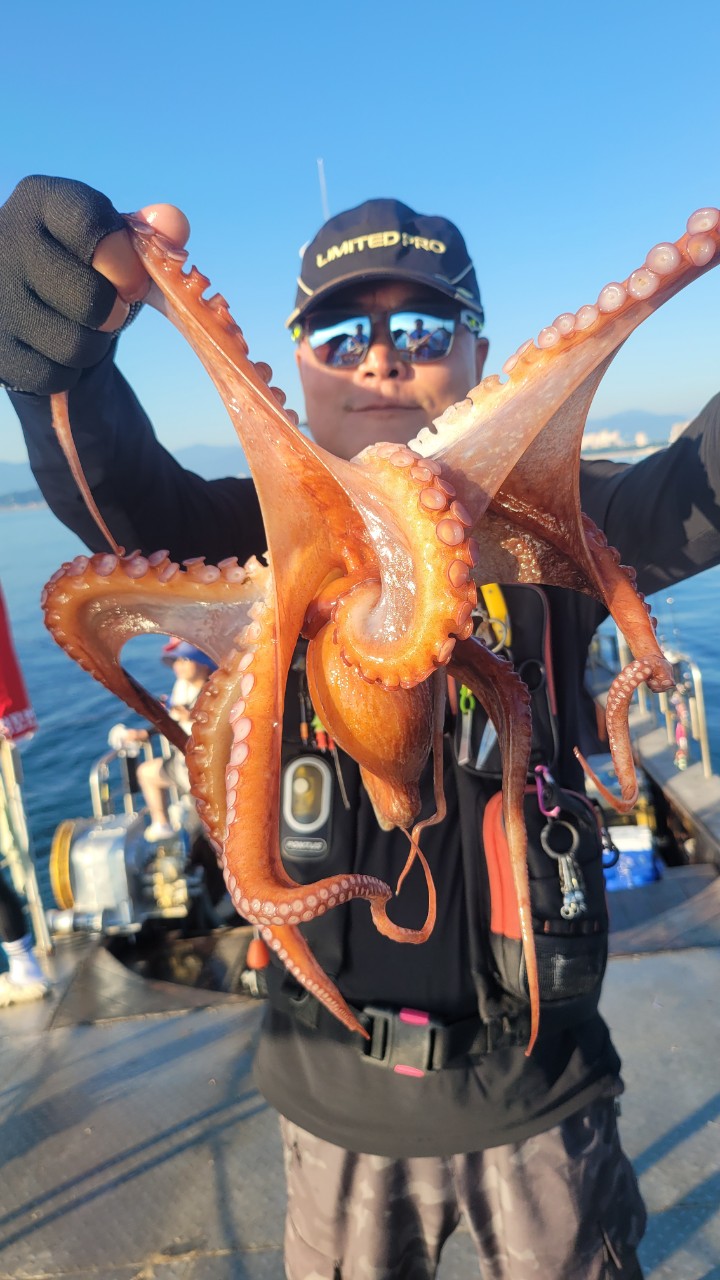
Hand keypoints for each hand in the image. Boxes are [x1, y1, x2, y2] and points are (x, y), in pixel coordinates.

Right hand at [0, 175, 188, 394]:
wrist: (36, 309)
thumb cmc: (86, 268)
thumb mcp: (116, 244)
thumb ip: (149, 234)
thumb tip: (175, 223)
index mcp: (40, 200)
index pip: (89, 224)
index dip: (125, 261)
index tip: (130, 278)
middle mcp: (5, 240)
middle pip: (90, 299)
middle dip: (114, 313)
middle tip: (111, 310)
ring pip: (73, 345)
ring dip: (93, 346)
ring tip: (83, 328)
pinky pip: (53, 375)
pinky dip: (68, 372)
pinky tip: (56, 348)